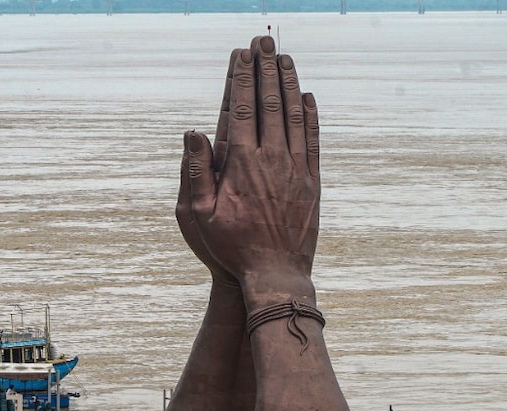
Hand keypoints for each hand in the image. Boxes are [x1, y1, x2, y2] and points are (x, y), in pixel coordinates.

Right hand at [185, 35, 320, 293]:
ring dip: (289, 84)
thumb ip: (195, 172)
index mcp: (242, 164)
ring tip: (285, 58)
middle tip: (264, 41)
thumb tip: (194, 133)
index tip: (242, 54)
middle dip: (266, 69)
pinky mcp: (312, 182)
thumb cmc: (230, 248)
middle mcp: (272, 159)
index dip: (242, 77)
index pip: (241, 108)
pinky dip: (311, 115)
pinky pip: (313, 140)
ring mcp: (296, 169)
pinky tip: (308, 98)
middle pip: (270, 103)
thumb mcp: (198, 216)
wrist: (275, 274)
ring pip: (295, 115)